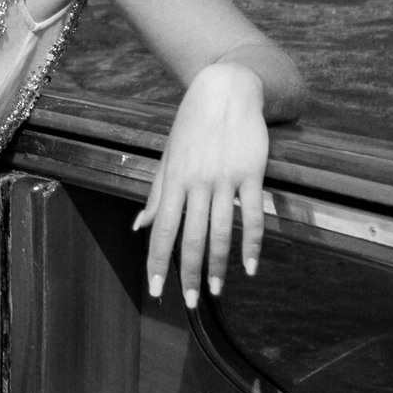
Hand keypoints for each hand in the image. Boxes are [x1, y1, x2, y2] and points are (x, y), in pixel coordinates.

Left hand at [136, 61, 270, 306]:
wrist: (226, 89)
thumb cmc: (192, 124)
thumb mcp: (168, 155)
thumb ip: (156, 193)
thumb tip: (139, 227)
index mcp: (174, 179)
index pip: (162, 230)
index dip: (158, 262)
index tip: (157, 290)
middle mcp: (198, 182)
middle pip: (190, 238)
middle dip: (188, 274)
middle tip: (190, 302)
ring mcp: (226, 179)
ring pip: (221, 232)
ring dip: (218, 266)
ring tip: (217, 291)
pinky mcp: (252, 173)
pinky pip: (253, 216)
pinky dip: (252, 245)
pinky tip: (250, 267)